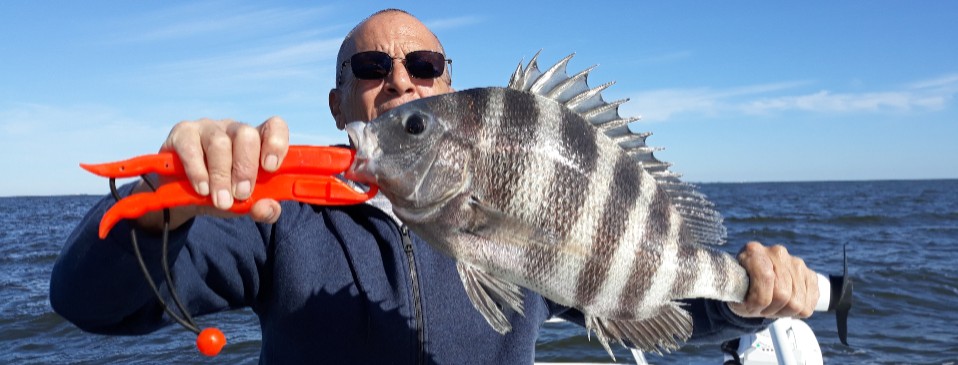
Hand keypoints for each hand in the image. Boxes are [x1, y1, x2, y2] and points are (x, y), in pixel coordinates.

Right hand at [132, 116, 289, 230]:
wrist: (180, 198)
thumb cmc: (221, 193)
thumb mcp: (244, 204)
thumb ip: (263, 208)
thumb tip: (268, 208)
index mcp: (256, 141)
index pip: (274, 126)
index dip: (275, 143)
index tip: (270, 167)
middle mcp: (233, 129)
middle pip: (246, 134)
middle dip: (245, 168)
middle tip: (241, 194)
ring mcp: (207, 128)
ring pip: (219, 142)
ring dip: (221, 175)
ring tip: (221, 200)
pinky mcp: (182, 134)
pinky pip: (191, 148)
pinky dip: (198, 172)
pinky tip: (202, 189)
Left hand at [728, 241, 818, 318]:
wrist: (753, 289)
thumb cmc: (742, 291)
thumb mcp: (734, 293)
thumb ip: (740, 292)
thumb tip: (752, 298)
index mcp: (753, 251)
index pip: (765, 277)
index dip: (757, 301)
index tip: (750, 305)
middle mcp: (777, 252)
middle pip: (782, 293)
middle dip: (770, 308)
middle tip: (762, 307)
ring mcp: (796, 263)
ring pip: (797, 302)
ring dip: (783, 311)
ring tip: (773, 306)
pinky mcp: (810, 275)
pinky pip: (809, 305)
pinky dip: (797, 312)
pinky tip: (786, 305)